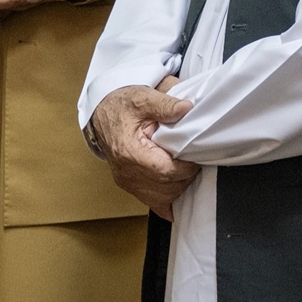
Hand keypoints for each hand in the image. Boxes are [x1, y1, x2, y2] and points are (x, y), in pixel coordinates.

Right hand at [89, 82, 197, 218]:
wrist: (104, 113)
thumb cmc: (122, 106)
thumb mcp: (143, 98)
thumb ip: (165, 104)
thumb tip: (186, 108)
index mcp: (129, 152)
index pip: (164, 171)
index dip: (187, 168)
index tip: (198, 157)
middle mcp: (126, 172)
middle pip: (166, 188)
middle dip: (186, 177)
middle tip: (197, 161)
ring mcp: (127, 182)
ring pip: (162, 199)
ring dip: (180, 187)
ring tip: (188, 169)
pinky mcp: (130, 186)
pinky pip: (154, 203)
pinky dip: (170, 200)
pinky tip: (179, 188)